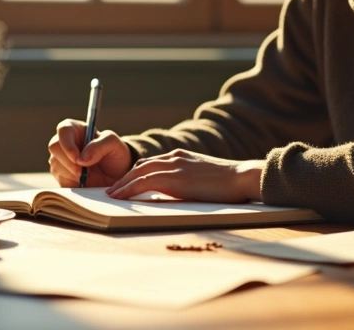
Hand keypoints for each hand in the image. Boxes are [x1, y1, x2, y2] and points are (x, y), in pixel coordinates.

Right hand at [47, 119, 132, 187]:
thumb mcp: (114, 144)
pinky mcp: (60, 176)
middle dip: (69, 162)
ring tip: (88, 175)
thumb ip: (100, 145)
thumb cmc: (115, 154)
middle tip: (84, 171)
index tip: (78, 159)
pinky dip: (72, 183)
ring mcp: (60, 159)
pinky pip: (59, 180)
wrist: (116, 175)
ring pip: (55, 165)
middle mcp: (64, 142)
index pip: (63, 130)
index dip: (68, 144)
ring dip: (72, 174)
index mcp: (75, 129)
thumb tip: (82, 158)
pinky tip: (84, 181)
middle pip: (54, 147)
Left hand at [105, 149, 264, 202]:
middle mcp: (174, 157)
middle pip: (140, 166)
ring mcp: (174, 166)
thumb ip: (187, 182)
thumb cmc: (230, 183)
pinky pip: (144, 182)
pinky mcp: (174, 178)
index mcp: (182, 156)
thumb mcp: (204, 179)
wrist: (242, 177)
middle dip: (124, 179)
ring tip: (111, 196)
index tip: (126, 183)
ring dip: (122, 185)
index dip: (136, 173)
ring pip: (138, 173)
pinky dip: (128, 189)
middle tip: (112, 191)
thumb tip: (174, 194)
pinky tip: (120, 198)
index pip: (152, 163)